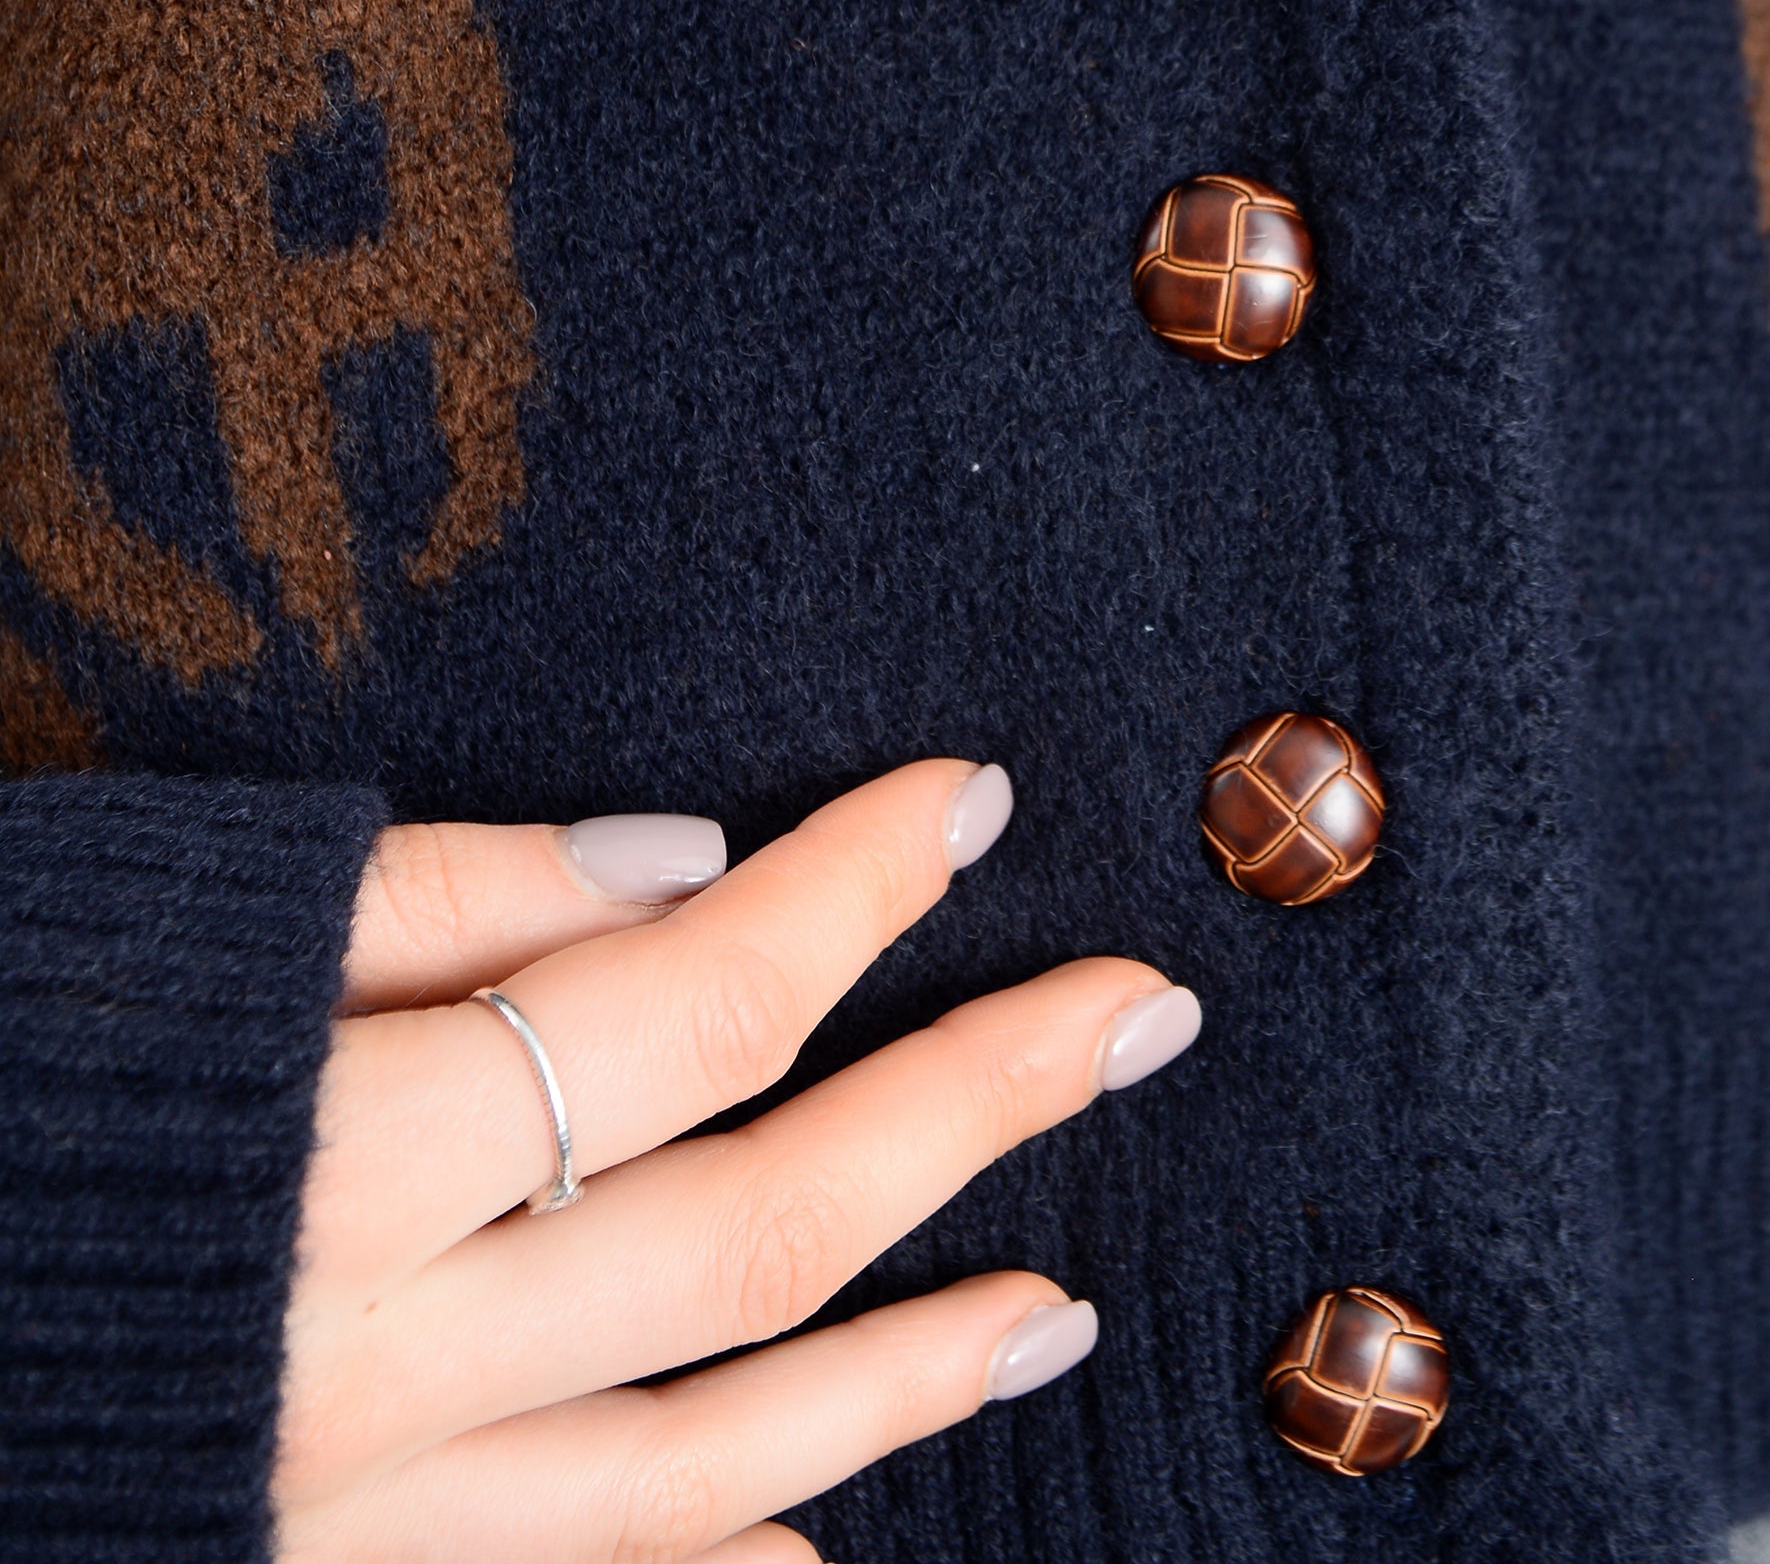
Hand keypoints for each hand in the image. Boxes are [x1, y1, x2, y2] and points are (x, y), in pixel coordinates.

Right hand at [275, 758, 1200, 1559]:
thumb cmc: (10, 1066)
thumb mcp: (197, 928)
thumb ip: (443, 899)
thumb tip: (690, 867)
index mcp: (332, 1163)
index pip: (676, 1007)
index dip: (844, 892)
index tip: (969, 800)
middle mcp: (369, 1368)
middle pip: (746, 1230)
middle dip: (965, 1105)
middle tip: (1137, 1015)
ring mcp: (356, 1516)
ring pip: (696, 1457)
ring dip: (901, 1378)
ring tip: (1062, 1312)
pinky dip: (716, 1561)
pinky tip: (823, 1541)